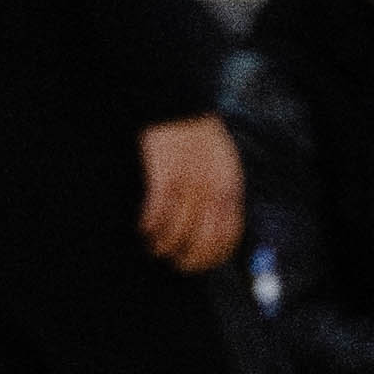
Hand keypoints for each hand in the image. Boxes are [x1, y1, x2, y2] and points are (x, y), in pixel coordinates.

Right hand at [138, 114, 244, 275]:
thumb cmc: (202, 143)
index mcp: (230, 190)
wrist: (183, 109)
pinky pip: (156, 209)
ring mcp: (188, 182)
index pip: (227, 237)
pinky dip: (148, 225)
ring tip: (154, 245)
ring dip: (163, 245)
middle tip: (173, 261)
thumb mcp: (225, 170)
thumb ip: (225, 200)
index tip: (196, 264)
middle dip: (186, 259)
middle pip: (202, 240)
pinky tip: (143, 228)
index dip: (210, 257)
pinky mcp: (164, 173)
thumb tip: (221, 236)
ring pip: (176, 230)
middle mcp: (212, 189)